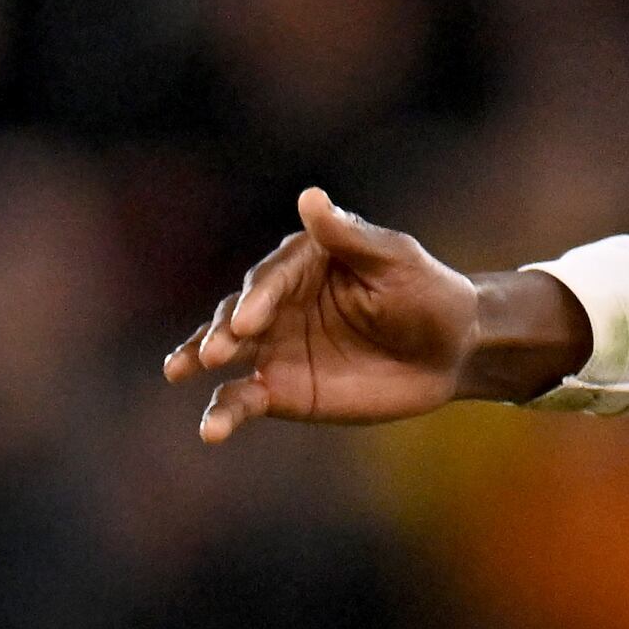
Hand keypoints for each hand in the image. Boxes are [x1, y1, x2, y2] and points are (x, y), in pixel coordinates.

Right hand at [166, 189, 576, 440]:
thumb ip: (350, 237)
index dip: (259, 299)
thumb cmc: (426, 293)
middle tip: (212, 351)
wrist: (450, 351)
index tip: (251, 321)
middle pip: (237, 315)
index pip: (270, 280)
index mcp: (299, 264)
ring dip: (200, 361)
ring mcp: (274, 348)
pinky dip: (225, 412)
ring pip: (227, 355)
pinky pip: (244, 399)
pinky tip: (211, 429)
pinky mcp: (281, 390)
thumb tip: (311, 198)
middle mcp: (277, 304)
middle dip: (223, 332)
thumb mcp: (396, 260)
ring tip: (177, 372)